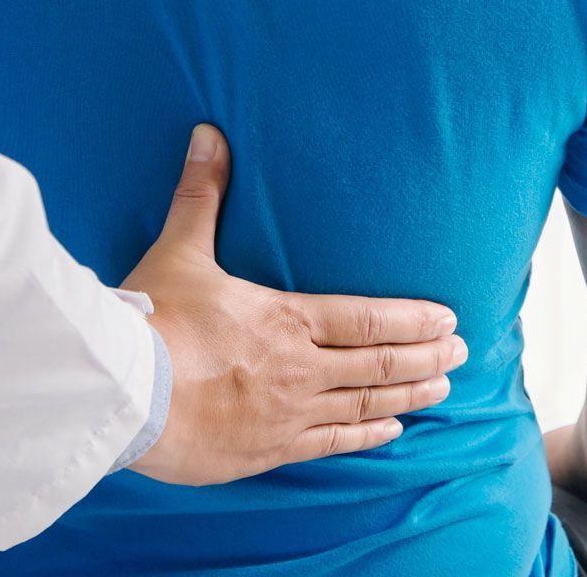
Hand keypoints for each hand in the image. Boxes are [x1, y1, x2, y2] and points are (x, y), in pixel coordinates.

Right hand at [123, 124, 463, 484]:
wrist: (125, 394)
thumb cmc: (153, 320)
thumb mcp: (179, 251)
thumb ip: (201, 195)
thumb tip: (208, 135)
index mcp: (286, 319)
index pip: (366, 318)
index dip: (412, 319)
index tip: (447, 319)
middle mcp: (299, 368)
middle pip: (379, 364)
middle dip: (425, 356)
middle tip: (462, 352)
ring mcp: (288, 414)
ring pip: (364, 406)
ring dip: (409, 396)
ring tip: (443, 389)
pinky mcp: (266, 451)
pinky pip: (331, 445)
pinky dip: (366, 437)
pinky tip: (391, 433)